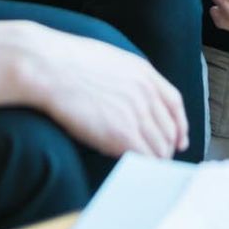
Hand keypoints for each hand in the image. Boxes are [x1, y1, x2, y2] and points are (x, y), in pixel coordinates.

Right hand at [0, 21, 188, 158]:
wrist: (48, 68)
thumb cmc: (64, 62)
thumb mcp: (107, 59)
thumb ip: (125, 77)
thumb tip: (125, 95)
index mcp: (143, 73)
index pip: (174, 103)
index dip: (180, 124)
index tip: (179, 138)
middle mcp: (145, 93)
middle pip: (169, 128)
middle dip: (167, 147)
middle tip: (159, 159)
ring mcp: (136, 114)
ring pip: (160, 146)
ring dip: (155, 159)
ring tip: (145, 167)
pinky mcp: (122, 134)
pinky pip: (144, 157)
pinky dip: (144, 166)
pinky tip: (135, 169)